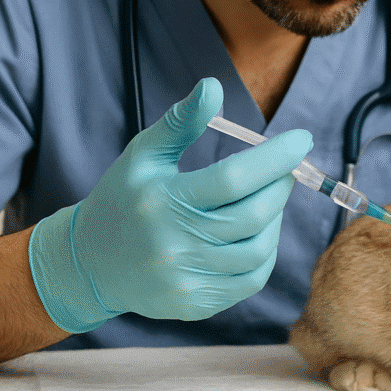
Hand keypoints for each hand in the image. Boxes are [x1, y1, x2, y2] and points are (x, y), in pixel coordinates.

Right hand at [28, 77, 312, 332]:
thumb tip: (213, 86)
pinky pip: (250, 279)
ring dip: (275, 220)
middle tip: (285, 169)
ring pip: (258, 249)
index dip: (275, 158)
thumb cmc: (122, 199)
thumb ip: (180, 122)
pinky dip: (265, 252)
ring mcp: (186, 279)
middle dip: (280, 186)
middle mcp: (175, 244)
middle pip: (253, 215)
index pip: (234, 177)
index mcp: (163, 200)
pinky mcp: (195, 304)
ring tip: (268, 200)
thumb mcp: (143, 155)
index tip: (301, 140)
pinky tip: (258, 232)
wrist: (88, 263)